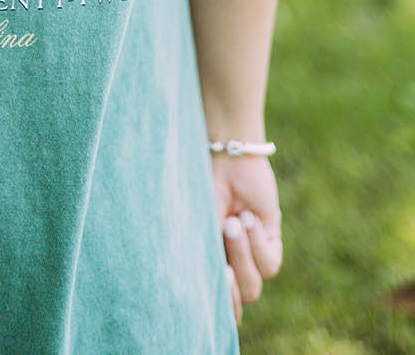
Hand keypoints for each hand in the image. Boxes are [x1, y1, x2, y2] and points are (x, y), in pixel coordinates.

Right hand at [209, 154, 282, 326]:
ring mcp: (251, 253)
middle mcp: (230, 262)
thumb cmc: (199, 190)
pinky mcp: (270, 240)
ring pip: (254, 285)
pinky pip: (270, 264)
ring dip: (241, 256)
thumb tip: (205, 297)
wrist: (223, 159)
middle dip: (231, 286)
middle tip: (222, 265)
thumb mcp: (196, 230)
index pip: (219, 306)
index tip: (209, 285)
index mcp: (208, 261)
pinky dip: (257, 243)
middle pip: (239, 299)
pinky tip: (247, 217)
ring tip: (232, 222)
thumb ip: (201, 263)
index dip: (218, 308)